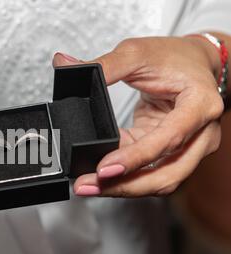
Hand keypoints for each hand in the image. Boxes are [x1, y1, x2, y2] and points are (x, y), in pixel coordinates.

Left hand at [53, 36, 223, 196]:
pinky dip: (125, 177)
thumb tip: (64, 65)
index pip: (169, 138)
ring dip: (123, 188)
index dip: (136, 157)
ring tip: (89, 186)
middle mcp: (201, 133)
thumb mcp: (138, 53)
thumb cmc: (175, 58)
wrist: (195, 64)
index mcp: (200, 104)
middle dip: (125, 186)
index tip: (104, 169)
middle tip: (88, 186)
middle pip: (167, 174)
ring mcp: (189, 147)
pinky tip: (101, 176)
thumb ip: (103, 64)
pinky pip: (149, 172)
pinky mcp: (171, 154)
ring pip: (160, 181)